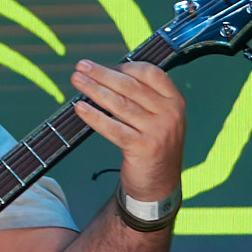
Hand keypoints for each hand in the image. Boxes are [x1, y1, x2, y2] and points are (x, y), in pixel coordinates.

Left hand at [70, 59, 185, 201]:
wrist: (159, 184)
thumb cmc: (152, 145)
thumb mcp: (159, 118)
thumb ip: (143, 98)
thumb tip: (107, 75)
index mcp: (175, 101)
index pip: (150, 74)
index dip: (124, 67)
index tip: (103, 66)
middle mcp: (170, 113)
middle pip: (130, 86)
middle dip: (102, 74)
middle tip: (81, 66)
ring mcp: (158, 131)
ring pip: (119, 104)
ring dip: (94, 90)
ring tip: (76, 80)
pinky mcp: (143, 147)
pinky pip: (112, 128)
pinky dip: (94, 116)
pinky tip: (79, 108)